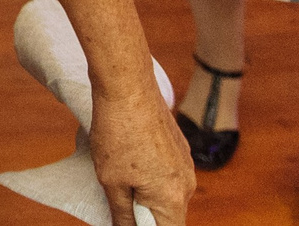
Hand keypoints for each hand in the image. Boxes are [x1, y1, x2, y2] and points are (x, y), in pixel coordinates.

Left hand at [89, 83, 194, 225]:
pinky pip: (168, 175)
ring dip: (147, 196)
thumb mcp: (111, 182)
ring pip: (168, 195)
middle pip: (169, 216)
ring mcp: (185, 164)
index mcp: (173, 197)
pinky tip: (129, 163)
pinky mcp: (179, 148)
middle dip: (145, 216)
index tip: (128, 221)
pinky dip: (151, 178)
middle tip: (119, 203)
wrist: (128, 87)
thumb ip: (122, 214)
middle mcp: (187, 183)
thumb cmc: (118, 132)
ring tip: (120, 181)